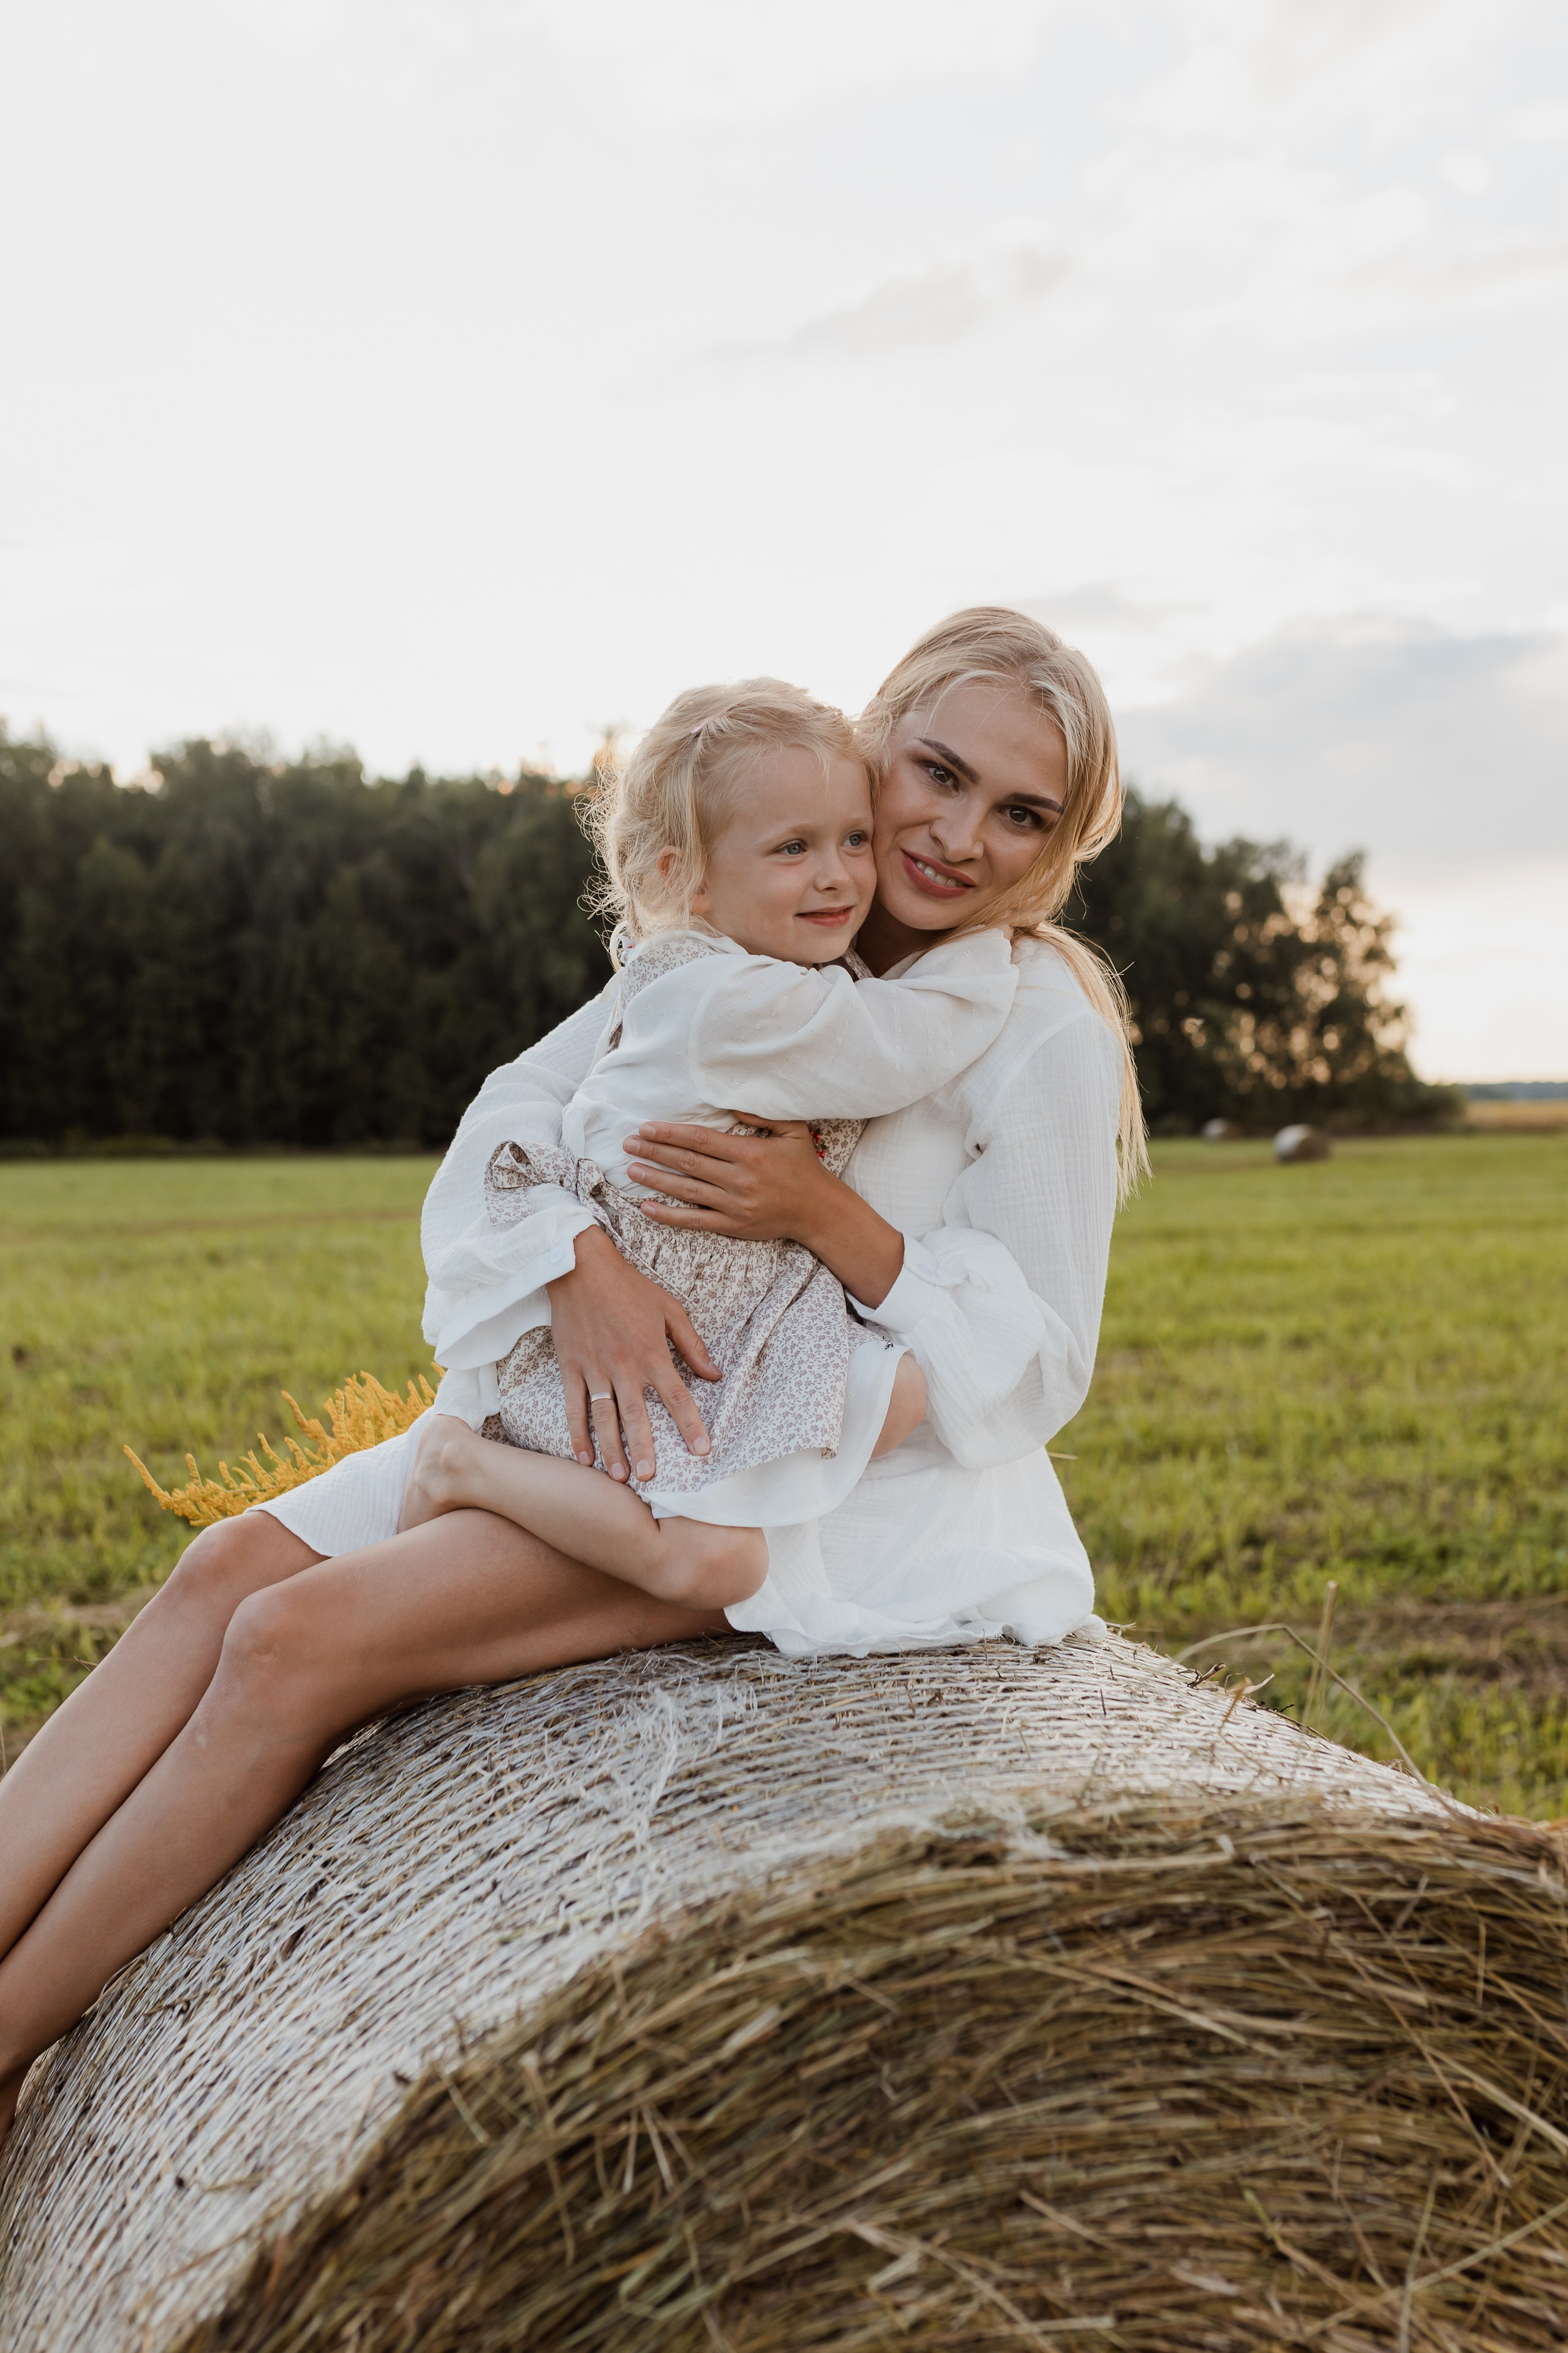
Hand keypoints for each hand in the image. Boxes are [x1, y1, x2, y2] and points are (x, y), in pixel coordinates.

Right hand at [545, 1225, 719, 1483]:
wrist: (581, 1267)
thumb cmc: (630, 1287)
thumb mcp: (670, 1309)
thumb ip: (692, 1346)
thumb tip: (715, 1375)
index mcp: (652, 1353)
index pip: (676, 1396)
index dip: (690, 1425)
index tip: (702, 1451)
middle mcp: (624, 1366)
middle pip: (636, 1415)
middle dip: (644, 1449)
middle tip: (651, 1478)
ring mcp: (594, 1369)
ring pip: (603, 1417)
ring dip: (611, 1449)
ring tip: (620, 1477)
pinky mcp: (570, 1367)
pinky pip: (573, 1406)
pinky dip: (577, 1434)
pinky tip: (584, 1458)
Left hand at [624, 1118, 829, 1243]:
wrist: (819, 1211)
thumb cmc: (804, 1168)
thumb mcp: (793, 1132)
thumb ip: (763, 1115)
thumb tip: (731, 1104)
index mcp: (749, 1153)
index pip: (701, 1140)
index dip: (670, 1133)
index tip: (647, 1127)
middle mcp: (739, 1179)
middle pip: (687, 1163)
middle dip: (654, 1152)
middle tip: (628, 1144)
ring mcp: (734, 1205)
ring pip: (687, 1191)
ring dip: (656, 1179)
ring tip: (631, 1170)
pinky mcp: (733, 1226)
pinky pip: (695, 1220)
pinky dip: (669, 1215)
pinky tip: (647, 1207)